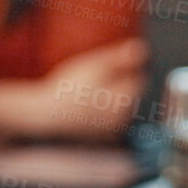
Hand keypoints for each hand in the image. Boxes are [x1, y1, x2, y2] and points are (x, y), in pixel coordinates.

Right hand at [0, 39, 147, 141]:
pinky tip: (85, 108)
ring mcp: (110, 130)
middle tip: (95, 76)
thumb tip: (142, 49)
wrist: (44, 115)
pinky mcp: (97, 138)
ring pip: (118, 110)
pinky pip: (106, 123)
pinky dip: (100, 115)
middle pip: (130, 96)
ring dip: (110, 100)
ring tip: (88, 92)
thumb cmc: (68, 88)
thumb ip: (120, 57)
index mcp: (125, 97)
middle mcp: (123, 117)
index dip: (125, 68)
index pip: (138, 79)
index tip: (108, 64)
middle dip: (120, 85)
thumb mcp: (94, 65)